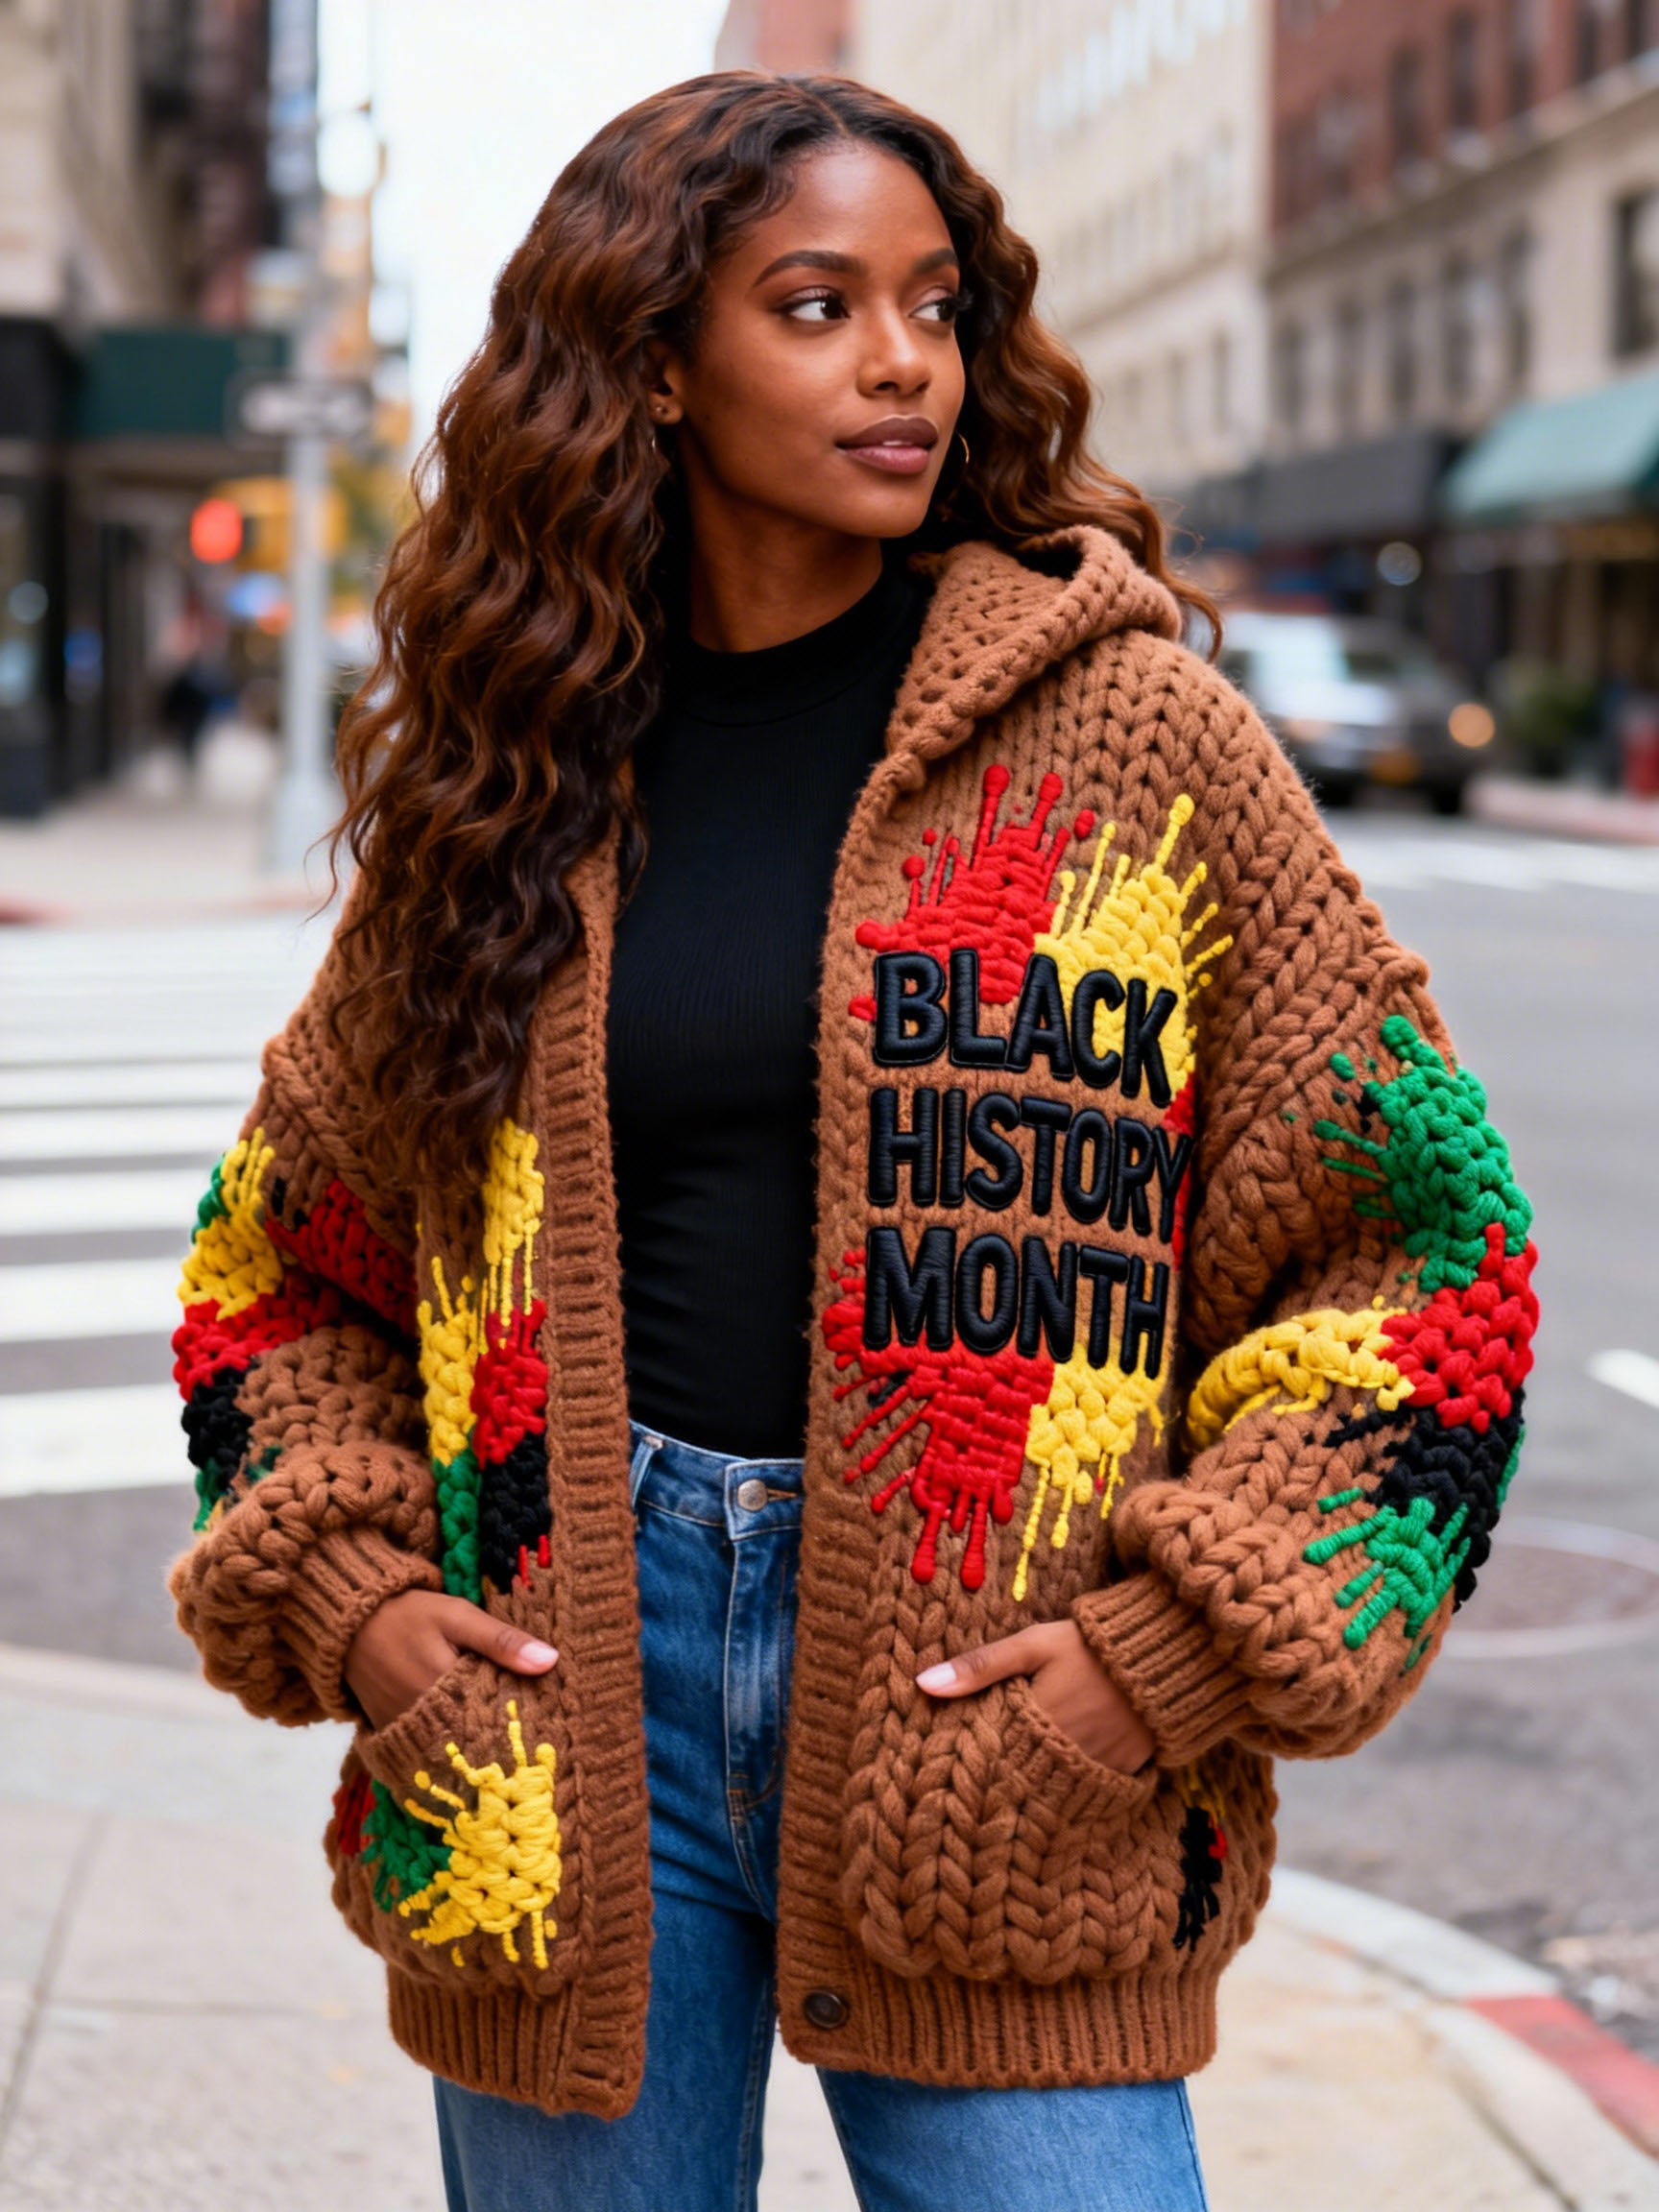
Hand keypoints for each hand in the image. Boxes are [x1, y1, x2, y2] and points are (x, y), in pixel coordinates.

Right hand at [343, 1588, 557, 1732]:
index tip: (544, 1735)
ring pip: (449, 1753)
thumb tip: (550, 1661)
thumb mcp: (458, 1616)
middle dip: (500, 1749)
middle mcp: (420, 1722)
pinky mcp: (389, 1735)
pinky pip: (424, 1752)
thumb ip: (501, 1640)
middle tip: (530, 1753)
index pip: (493, 1722)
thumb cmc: (411, 1614)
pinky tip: (469, 1750)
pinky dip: (447, 1751)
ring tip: (507, 1758)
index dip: (519, 1731)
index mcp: (444, 1691)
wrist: (351, 1622)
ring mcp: (402, 1733)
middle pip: (472, 1745)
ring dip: (474, 1753)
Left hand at [916, 1619, 1155, 1773]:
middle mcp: (1066, 1755)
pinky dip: (1067, 1787)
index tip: (949, 1771)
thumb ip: (981, 1666)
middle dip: (999, 1783)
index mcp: (1038, 1724)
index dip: (972, 1765)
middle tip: (971, 1790)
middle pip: (1019, 1780)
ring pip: (1052, 1790)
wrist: (1164, 1653)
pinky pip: (1085, 1788)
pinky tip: (1051, 1783)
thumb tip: (922, 1683)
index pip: (993, 1758)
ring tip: (1007, 1789)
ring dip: (1031, 1789)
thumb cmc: (1089, 1646)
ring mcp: (1097, 1768)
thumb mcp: (1033, 1645)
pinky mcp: (1122, 1771)